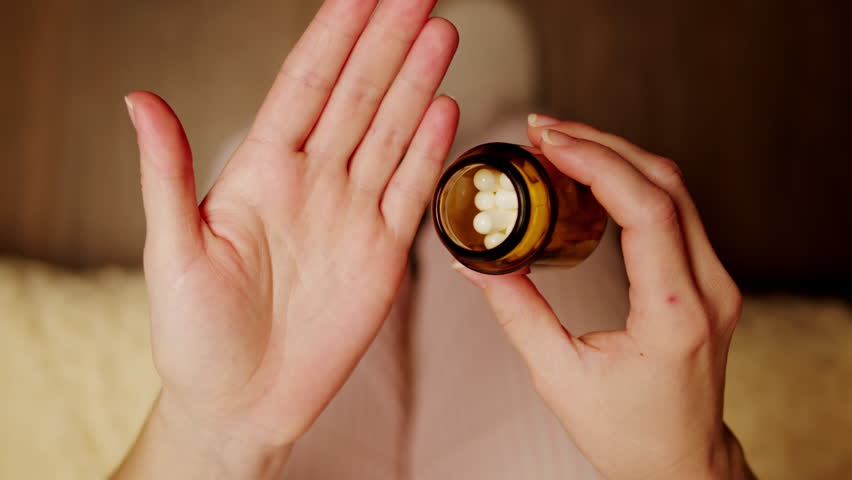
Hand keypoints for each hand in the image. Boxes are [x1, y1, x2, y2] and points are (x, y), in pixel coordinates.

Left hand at [115, 0, 458, 476]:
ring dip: (416, 83)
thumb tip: (140, 98)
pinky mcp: (382, 255)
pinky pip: (411, 193)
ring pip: (391, 133)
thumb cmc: (194, 334)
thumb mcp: (171, 252)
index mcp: (260, 172)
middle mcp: (312, 183)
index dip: (335, 35)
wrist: (241, 403)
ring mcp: (351, 216)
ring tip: (439, 32)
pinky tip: (444, 109)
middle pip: (359, 96)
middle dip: (388, 41)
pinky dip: (430, 151)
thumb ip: (168, 174)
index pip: (305, 85)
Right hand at [454, 116, 752, 478]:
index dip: (595, 161)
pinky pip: (675, 210)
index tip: (547, 140)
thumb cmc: (626, 433)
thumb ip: (516, 312)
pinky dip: (631, 182)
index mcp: (675, 314)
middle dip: (601, 144)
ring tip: (559, 146)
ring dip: (617, 157)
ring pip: (675, 189)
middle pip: (666, 182)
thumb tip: (474, 263)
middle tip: (543, 131)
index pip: (647, 209)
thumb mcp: (558, 376)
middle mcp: (708, 289)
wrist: (678, 463)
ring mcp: (715, 282)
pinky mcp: (706, 280)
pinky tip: (591, 178)